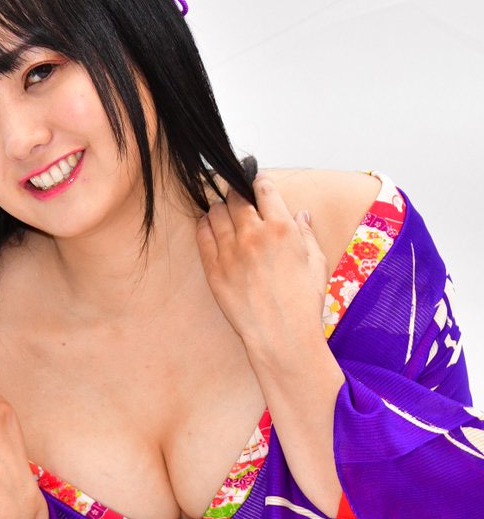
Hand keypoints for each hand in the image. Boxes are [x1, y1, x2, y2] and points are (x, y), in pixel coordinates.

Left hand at [195, 174, 327, 360]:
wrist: (282, 336)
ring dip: (219, 207)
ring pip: (215, 212)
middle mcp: (253, 235)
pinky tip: (208, 225)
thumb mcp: (317, 263)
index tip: (256, 181)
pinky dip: (204, 225)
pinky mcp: (214, 269)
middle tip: (237, 196)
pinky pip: (202, 235)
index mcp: (281, 228)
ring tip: (223, 212)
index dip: (258, 181)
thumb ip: (306, 234)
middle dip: (236, 192)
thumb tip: (301, 215)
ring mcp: (230, 252)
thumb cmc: (304, 303)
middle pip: (235, 197)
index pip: (263, 189)